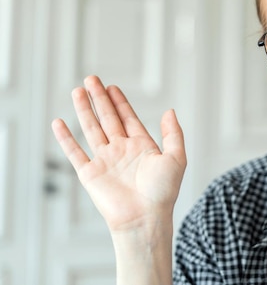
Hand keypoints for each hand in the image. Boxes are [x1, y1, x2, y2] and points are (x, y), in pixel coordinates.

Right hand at [51, 75, 186, 232]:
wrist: (144, 218)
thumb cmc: (163, 192)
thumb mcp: (176, 158)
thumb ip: (173, 134)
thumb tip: (170, 110)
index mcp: (141, 146)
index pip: (128, 118)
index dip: (120, 102)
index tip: (112, 87)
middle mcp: (121, 150)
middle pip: (107, 118)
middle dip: (99, 98)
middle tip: (92, 79)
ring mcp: (105, 161)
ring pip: (91, 129)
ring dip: (84, 110)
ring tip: (77, 91)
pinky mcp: (90, 174)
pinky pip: (75, 152)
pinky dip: (66, 138)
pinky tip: (59, 123)